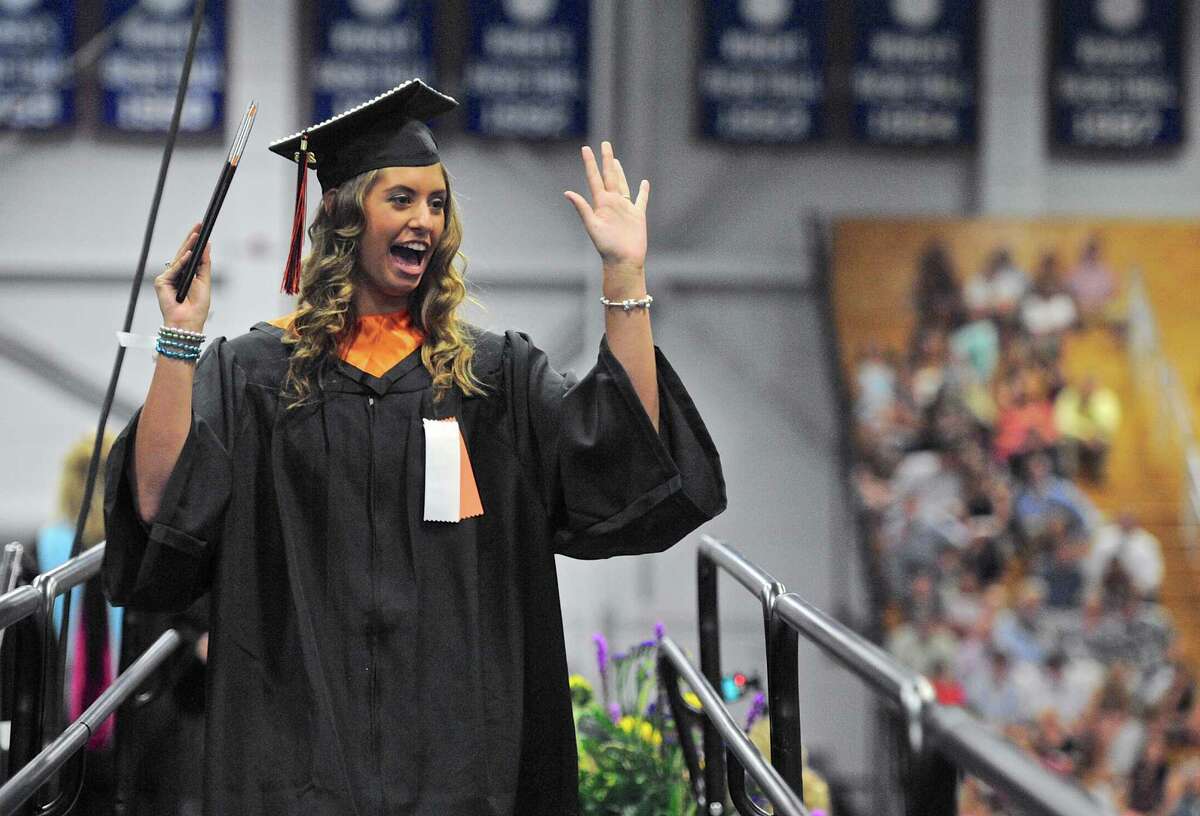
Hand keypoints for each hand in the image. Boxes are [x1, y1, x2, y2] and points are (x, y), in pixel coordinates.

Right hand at [155, 223, 210, 332]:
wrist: (189, 321)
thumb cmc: (197, 307)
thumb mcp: (204, 281)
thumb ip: (204, 264)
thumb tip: (207, 246)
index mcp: (186, 275)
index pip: (191, 255)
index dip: (195, 243)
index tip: (201, 230)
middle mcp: (176, 275)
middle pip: (184, 253)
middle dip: (191, 238)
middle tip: (198, 225)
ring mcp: (168, 278)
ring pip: (179, 258)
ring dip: (188, 245)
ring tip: (196, 234)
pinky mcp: (162, 282)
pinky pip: (173, 269)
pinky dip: (181, 262)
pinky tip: (189, 254)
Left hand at [564, 142, 648, 291]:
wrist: (623, 261)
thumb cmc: (606, 247)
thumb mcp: (592, 226)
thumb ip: (582, 208)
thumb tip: (567, 192)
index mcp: (600, 203)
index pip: (594, 178)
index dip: (590, 163)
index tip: (585, 148)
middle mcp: (612, 203)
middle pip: (609, 176)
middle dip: (606, 160)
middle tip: (605, 144)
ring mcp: (625, 208)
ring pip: (622, 184)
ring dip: (619, 172)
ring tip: (615, 160)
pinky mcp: (637, 216)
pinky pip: (640, 200)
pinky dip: (643, 192)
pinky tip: (644, 183)